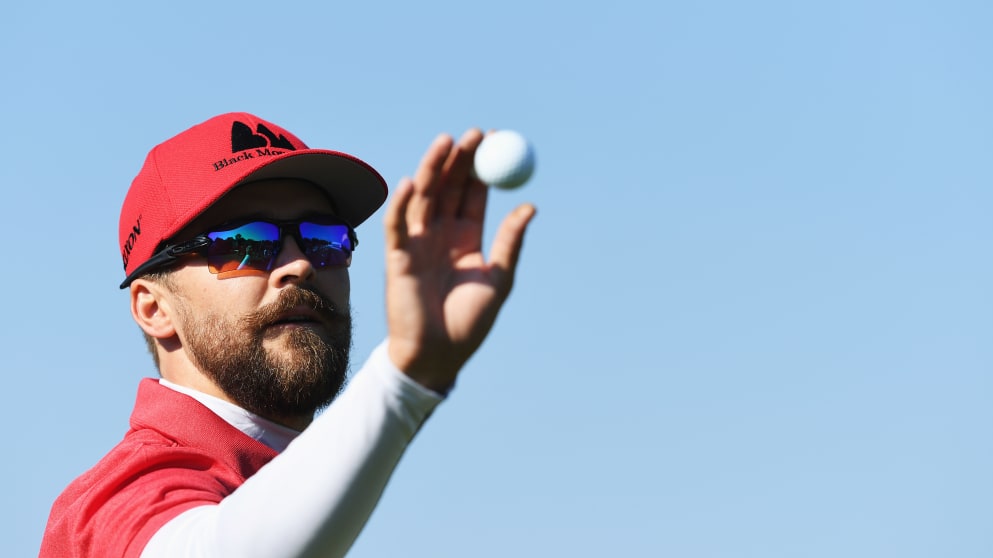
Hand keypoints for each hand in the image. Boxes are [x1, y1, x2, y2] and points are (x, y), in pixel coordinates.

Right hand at [383, 129, 535, 392]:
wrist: (439, 355)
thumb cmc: (469, 323)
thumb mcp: (498, 279)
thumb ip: (510, 243)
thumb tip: (531, 206)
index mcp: (466, 238)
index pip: (471, 194)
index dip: (480, 168)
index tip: (494, 141)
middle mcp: (440, 235)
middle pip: (447, 187)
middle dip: (458, 159)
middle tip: (474, 134)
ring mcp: (417, 243)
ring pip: (424, 197)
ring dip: (433, 168)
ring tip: (447, 142)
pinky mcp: (398, 257)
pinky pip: (397, 225)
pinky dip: (402, 204)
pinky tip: (413, 182)